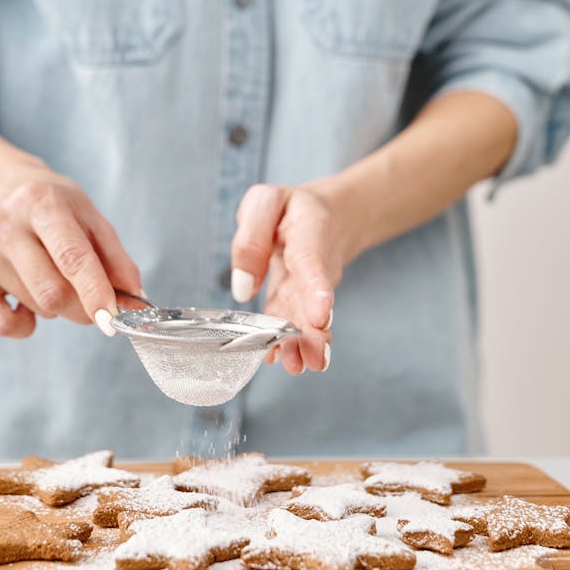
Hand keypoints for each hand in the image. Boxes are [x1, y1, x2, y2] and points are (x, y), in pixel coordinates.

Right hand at [0, 163, 141, 338]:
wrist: (2, 190)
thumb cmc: (57, 210)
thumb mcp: (92, 219)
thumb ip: (117, 260)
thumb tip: (134, 299)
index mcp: (43, 203)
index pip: (71, 255)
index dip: (94, 290)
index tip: (112, 317)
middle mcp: (7, 224)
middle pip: (53, 291)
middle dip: (83, 308)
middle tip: (94, 303)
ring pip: (36, 307)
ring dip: (56, 307)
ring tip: (51, 277)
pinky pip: (2, 325)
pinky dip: (24, 325)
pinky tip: (26, 299)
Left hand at [231, 183, 348, 374]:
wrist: (326, 216)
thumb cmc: (290, 209)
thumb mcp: (264, 202)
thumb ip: (251, 238)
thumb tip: (243, 289)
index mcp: (310, 234)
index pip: (314, 264)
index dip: (318, 292)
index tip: (321, 317)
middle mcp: (315, 266)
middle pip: (314, 301)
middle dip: (313, 332)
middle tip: (314, 359)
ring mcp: (308, 288)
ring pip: (305, 319)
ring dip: (302, 344)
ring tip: (297, 367)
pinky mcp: (298, 301)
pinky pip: (293, 322)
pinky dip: (287, 343)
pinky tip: (278, 359)